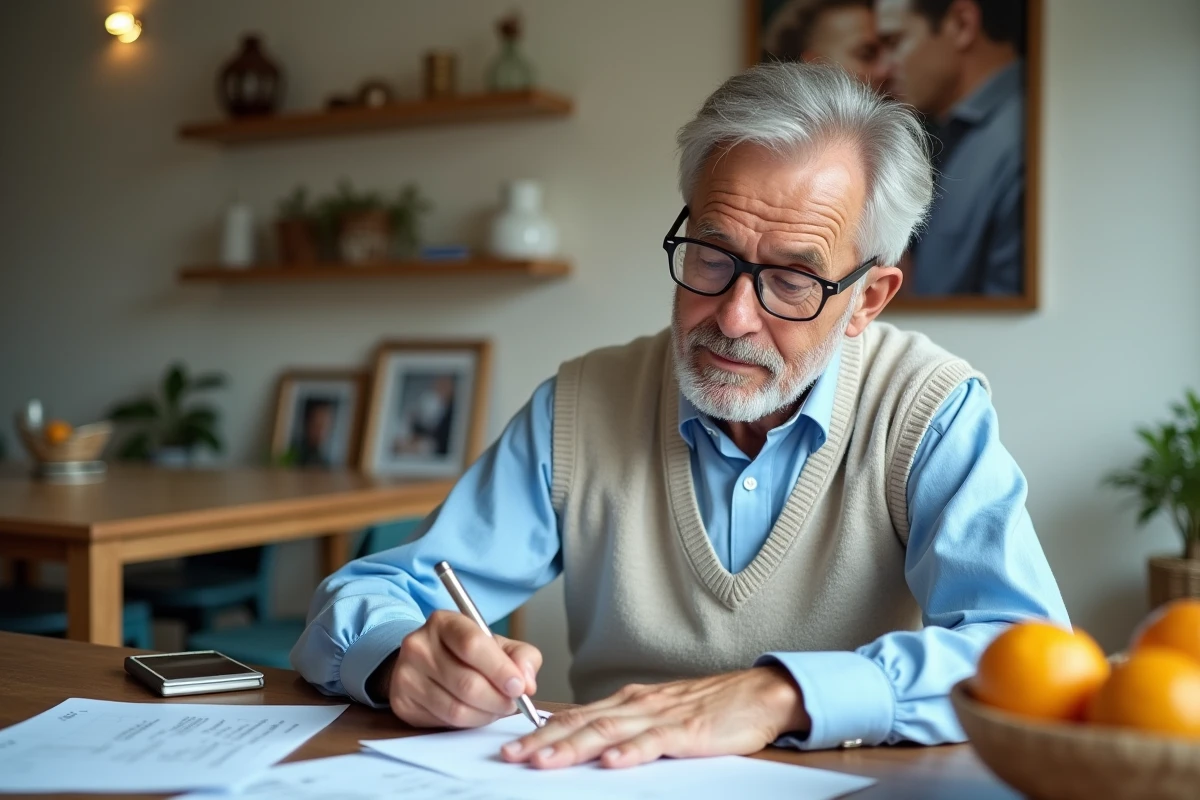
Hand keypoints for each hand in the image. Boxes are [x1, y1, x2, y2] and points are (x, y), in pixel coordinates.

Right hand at [380, 610, 542, 728]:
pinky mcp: (402, 703)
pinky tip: (475, 712)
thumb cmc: (467, 653)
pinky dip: (469, 723)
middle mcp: (419, 645)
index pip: (472, 645)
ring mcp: (406, 675)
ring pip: (457, 708)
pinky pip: (445, 722)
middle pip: (466, 683)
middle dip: (498, 699)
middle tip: (512, 703)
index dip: (499, 669)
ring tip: (496, 708)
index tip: (520, 687)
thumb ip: (521, 657)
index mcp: (444, 622)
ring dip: (486, 714)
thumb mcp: (497, 645)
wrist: (425, 663)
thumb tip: (527, 682)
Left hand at [500, 666, 809, 768]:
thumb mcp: (659, 712)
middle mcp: (638, 705)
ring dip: (573, 746)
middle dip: (543, 740)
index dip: (542, 731)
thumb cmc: (710, 706)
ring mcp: (662, 717)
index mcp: (629, 702)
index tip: (512, 745)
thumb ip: (625, 726)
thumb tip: (587, 741)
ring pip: (608, 732)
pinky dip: (630, 753)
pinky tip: (611, 763)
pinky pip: (654, 742)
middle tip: (511, 756)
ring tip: (544, 761)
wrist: (758, 693)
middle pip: (582, 723)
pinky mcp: (688, 730)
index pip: (577, 716)